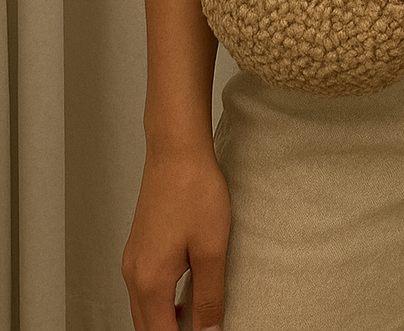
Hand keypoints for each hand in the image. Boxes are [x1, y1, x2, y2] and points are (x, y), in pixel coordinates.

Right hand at [122, 150, 229, 330]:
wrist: (176, 149)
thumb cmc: (194, 189)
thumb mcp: (211, 249)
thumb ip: (209, 297)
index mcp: (150, 281)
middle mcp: (134, 274)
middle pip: (147, 327)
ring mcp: (133, 259)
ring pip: (143, 310)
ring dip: (164, 322)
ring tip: (193, 324)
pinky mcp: (138, 246)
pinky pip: (144, 289)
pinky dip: (160, 303)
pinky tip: (182, 297)